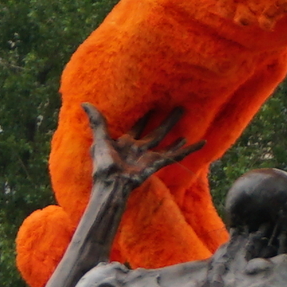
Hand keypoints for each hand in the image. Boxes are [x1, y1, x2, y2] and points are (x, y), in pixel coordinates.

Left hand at [84, 101, 205, 192]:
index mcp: (125, 143)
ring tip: (188, 123)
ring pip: (167, 140)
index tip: (154, 105)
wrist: (112, 183)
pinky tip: (202, 143)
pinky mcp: (159, 163)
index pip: (138, 126)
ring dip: (177, 131)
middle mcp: (140, 149)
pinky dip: (190, 150)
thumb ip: (97, 122)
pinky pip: (177, 156)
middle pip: (157, 131)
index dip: (145, 116)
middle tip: (178, 107)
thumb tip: (85, 103)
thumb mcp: (99, 140)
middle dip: (167, 120)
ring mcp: (150, 157)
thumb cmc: (103, 165)